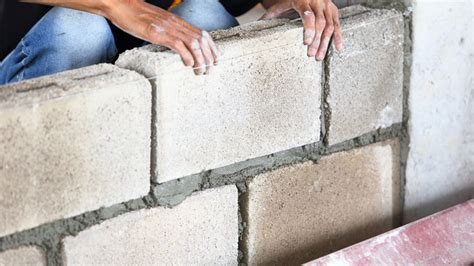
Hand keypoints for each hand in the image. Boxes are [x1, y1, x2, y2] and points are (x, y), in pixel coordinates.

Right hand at [103, 0, 217, 74]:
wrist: (121, 5)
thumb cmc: (137, 16)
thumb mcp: (158, 23)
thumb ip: (169, 31)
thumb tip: (177, 44)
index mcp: (178, 21)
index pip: (202, 33)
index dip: (212, 47)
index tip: (215, 59)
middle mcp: (176, 23)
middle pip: (201, 40)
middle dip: (209, 57)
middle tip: (209, 70)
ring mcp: (168, 28)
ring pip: (193, 43)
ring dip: (200, 59)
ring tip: (200, 71)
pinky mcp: (158, 33)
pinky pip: (178, 45)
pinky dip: (186, 56)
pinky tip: (188, 64)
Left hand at [261, 0, 342, 60]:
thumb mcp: (281, 4)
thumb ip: (271, 14)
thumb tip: (257, 24)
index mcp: (303, 0)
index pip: (308, 16)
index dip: (308, 30)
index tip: (306, 43)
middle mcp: (318, 2)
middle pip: (320, 23)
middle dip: (316, 41)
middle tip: (311, 55)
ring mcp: (327, 6)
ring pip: (330, 26)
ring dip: (325, 43)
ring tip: (319, 57)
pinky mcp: (333, 10)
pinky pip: (338, 24)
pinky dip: (338, 37)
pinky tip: (338, 48)